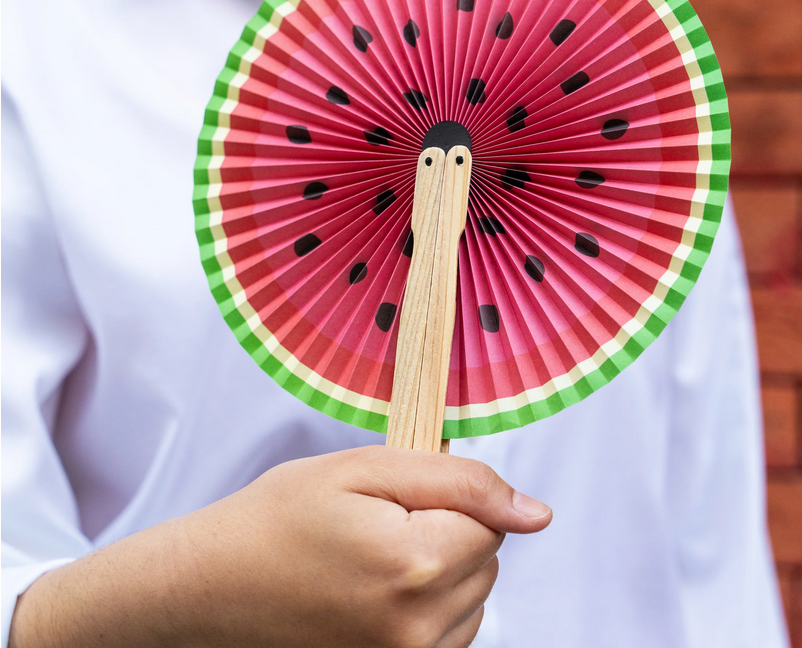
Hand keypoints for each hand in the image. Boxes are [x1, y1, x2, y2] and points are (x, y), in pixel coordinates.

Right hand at [10, 445, 550, 647]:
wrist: (215, 585)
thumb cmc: (278, 521)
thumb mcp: (362, 470)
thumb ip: (458, 480)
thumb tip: (534, 511)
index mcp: (413, 566)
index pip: (489, 520)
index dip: (447, 497)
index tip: (398, 498)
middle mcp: (418, 630)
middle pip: (485, 560)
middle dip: (448, 532)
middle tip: (378, 523)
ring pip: (473, 598)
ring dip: (439, 570)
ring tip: (372, 556)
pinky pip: (450, 633)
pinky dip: (428, 605)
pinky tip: (377, 589)